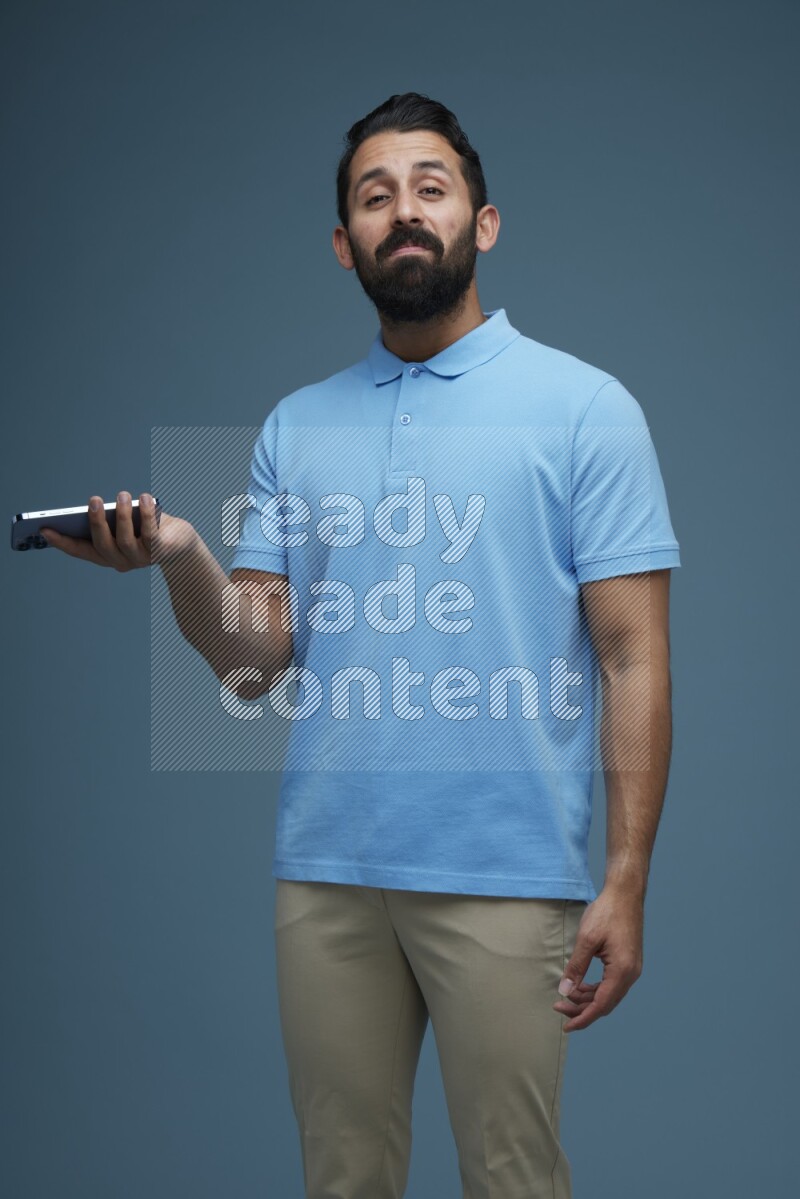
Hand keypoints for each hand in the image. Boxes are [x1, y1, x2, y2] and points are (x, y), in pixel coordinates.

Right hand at [40, 492, 194, 569]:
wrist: (181, 543)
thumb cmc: (147, 526)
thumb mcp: (125, 522)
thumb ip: (111, 518)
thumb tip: (96, 507)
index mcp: (106, 555)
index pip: (80, 551)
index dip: (62, 542)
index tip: (44, 529)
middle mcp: (120, 561)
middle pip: (102, 545)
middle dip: (96, 522)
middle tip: (93, 501)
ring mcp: (139, 559)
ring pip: (125, 539)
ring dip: (123, 515)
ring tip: (122, 495)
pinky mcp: (159, 552)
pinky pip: (150, 533)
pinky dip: (148, 514)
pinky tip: (147, 498)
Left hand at [552, 887, 643, 1031]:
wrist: (625, 894)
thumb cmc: (607, 912)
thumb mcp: (586, 939)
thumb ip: (576, 967)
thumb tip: (565, 991)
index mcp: (622, 971)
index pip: (601, 1005)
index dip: (583, 1018)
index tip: (566, 1027)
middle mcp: (631, 974)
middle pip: (605, 1003)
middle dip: (582, 1009)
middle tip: (558, 1007)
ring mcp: (632, 969)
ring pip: (608, 995)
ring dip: (588, 999)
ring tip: (566, 996)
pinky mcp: (628, 962)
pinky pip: (611, 984)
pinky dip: (595, 989)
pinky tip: (580, 985)